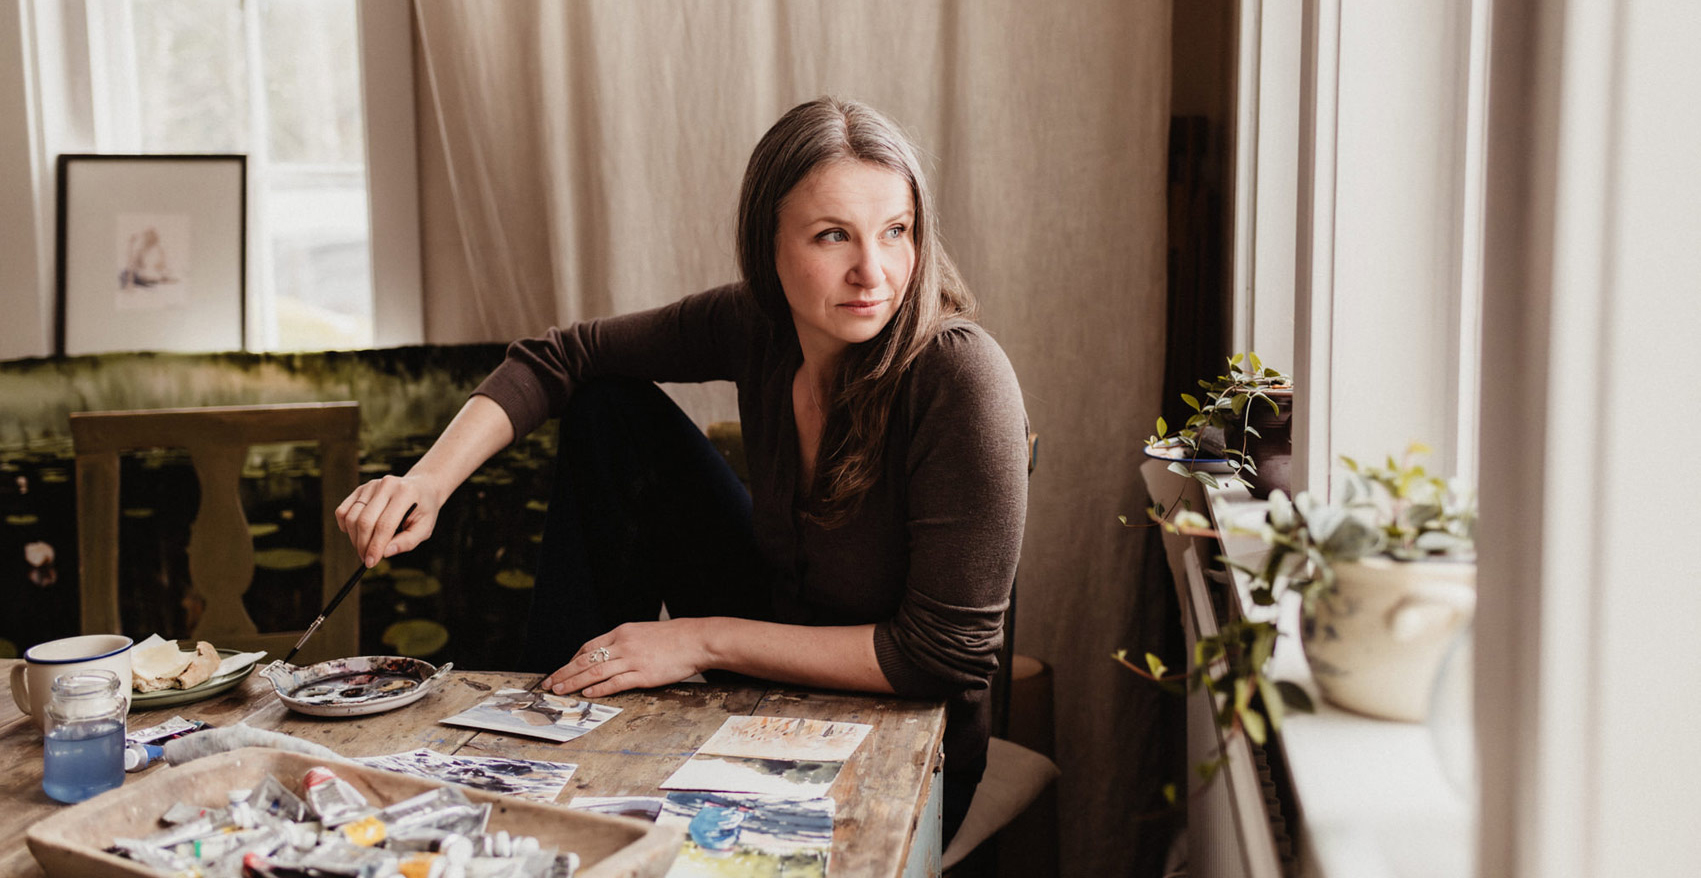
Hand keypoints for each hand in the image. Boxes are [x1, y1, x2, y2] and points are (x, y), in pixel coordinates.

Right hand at [335, 474, 443, 566]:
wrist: (421, 487)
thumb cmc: (423, 510)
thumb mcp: (424, 528)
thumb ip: (407, 542)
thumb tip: (385, 553)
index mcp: (405, 493)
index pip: (385, 525)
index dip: (375, 547)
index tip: (371, 563)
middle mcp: (386, 485)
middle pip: (365, 521)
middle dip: (363, 545)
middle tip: (367, 559)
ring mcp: (371, 485)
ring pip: (351, 517)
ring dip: (354, 539)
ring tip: (365, 548)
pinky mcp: (360, 489)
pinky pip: (343, 511)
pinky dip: (345, 526)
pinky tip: (357, 534)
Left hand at [543, 620, 709, 698]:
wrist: (696, 639)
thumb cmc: (672, 638)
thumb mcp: (643, 633)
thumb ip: (625, 643)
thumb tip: (609, 656)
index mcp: (622, 632)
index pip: (589, 647)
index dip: (572, 660)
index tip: (562, 670)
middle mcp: (623, 644)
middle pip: (586, 659)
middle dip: (565, 672)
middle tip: (550, 684)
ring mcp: (633, 659)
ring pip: (596, 672)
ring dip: (574, 682)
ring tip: (560, 691)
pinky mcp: (644, 674)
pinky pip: (616, 682)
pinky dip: (600, 688)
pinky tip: (588, 693)